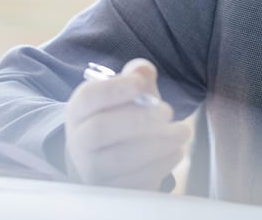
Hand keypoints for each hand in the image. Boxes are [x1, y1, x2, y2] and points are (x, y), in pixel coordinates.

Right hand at [64, 59, 190, 189]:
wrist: (107, 157)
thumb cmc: (120, 116)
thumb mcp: (125, 93)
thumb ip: (136, 76)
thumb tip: (143, 71)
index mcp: (79, 110)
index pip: (88, 97)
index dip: (115, 89)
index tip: (140, 83)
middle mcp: (79, 142)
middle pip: (100, 130)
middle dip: (139, 119)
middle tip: (168, 111)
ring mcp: (92, 171)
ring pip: (119, 160)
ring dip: (158, 143)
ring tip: (182, 131)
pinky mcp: (113, 191)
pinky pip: (135, 181)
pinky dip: (161, 164)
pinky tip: (175, 150)